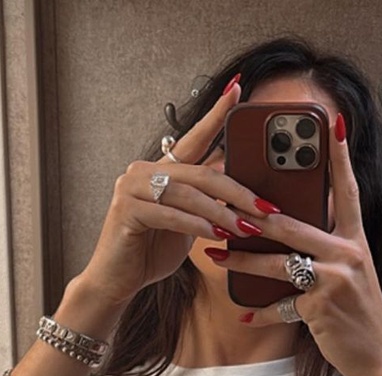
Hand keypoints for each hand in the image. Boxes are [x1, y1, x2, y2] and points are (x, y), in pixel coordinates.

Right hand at [76, 78, 277, 307]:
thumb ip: (205, 202)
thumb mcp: (187, 223)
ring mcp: (131, 188)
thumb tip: (238, 186)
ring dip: (220, 213)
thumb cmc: (151, 252)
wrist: (117, 280)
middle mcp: (143, 170)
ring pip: (187, 194)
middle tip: (264, 208)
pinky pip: (169, 214)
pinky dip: (196, 226)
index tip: (237, 89)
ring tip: (244, 229)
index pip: (193, 137)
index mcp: (160, 168)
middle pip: (200, 173)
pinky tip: (215, 236)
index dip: (216, 114)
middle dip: (237, 192)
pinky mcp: (125, 210)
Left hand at [213, 114, 381, 375]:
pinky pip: (281, 305)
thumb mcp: (352, 276)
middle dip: (252, 216)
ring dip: (243, 259)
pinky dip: (261, 311)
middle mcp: (347, 254)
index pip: (347, 191)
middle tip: (222, 204)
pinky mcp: (321, 308)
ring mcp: (334, 280)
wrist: (379, 358)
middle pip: (291, 225)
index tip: (331, 123)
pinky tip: (244, 313)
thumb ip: (328, 251)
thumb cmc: (360, 316)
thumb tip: (294, 230)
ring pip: (278, 262)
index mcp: (355, 241)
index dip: (339, 157)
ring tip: (216, 254)